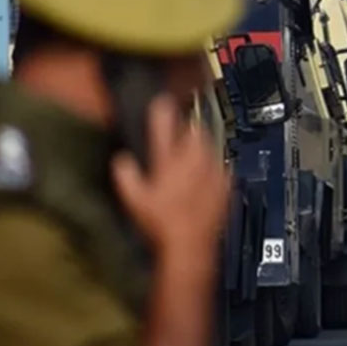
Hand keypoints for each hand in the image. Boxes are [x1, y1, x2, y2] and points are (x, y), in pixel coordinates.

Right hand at [112, 96, 229, 254]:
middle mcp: (192, 162)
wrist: (191, 244)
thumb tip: (121, 161)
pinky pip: (222, 165)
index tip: (162, 102)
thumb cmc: (161, 224)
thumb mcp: (134, 201)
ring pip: (210, 145)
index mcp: (168, 162)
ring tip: (194, 156)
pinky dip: (215, 165)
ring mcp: (212, 171)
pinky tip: (207, 176)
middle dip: (188, 129)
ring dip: (202, 146)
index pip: (163, 128)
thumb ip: (126, 176)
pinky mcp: (225, 183)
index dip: (162, 112)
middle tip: (182, 135)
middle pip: (194, 131)